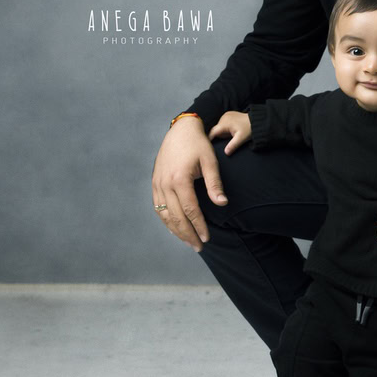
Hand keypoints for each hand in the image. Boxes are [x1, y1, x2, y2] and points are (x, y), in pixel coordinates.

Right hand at [151, 116, 227, 251]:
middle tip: (199, 247)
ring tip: (188, 241)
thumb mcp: (210, 161)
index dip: (199, 226)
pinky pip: (158, 208)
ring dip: (176, 231)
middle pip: (176, 217)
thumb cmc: (198, 145)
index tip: (207, 238)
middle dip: (188, 234)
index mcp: (179, 179)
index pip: (190, 210)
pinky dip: (166, 220)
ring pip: (165, 215)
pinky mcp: (154, 183)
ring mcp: (157, 184)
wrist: (180, 130)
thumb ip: (215, 184)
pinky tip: (175, 228)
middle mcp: (165, 184)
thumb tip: (222, 203)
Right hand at [209, 111, 250, 154]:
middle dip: (219, 136)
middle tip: (226, 140)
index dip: (209, 138)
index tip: (206, 145)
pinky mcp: (228, 114)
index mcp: (225, 123)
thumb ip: (232, 145)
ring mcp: (226, 115)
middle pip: (216, 130)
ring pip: (219, 126)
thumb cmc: (249, 129)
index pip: (213, 132)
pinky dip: (225, 128)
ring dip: (222, 132)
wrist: (256, 120)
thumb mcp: (241, 138)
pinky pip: (223, 123)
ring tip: (231, 134)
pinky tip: (232, 130)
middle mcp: (223, 117)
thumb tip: (226, 153)